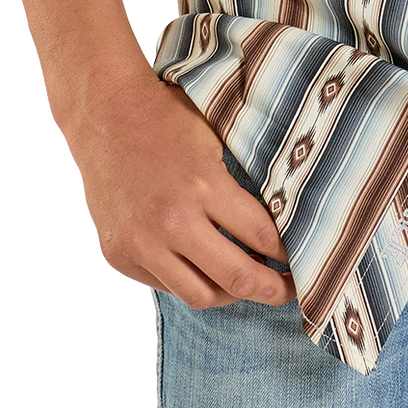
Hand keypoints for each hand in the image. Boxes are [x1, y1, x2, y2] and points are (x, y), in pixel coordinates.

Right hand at [60, 70, 294, 309]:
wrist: (105, 113)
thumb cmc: (168, 116)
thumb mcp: (216, 136)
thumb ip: (244, 178)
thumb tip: (284, 218)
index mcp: (203, 184)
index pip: (261, 236)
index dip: (288, 253)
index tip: (302, 259)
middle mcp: (171, 221)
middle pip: (236, 277)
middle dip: (271, 289)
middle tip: (288, 291)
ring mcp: (141, 243)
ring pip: (199, 295)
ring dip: (229, 293)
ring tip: (245, 280)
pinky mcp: (119, 255)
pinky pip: (166, 286)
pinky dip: (190, 281)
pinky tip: (204, 266)